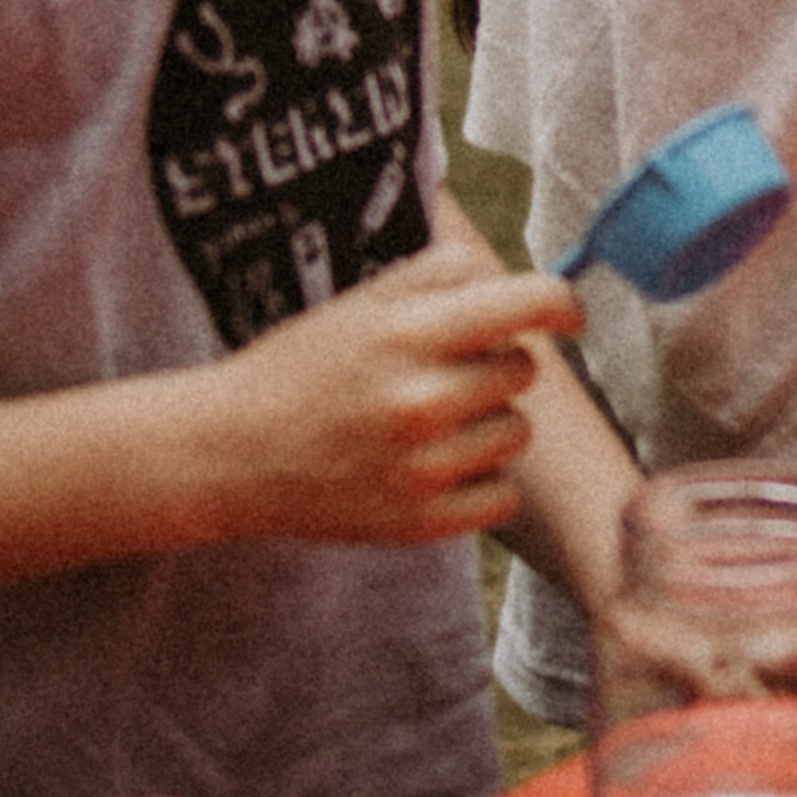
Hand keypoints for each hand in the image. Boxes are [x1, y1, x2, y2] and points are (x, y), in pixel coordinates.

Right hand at [192, 246, 579, 541]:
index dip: (561, 303)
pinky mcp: (421, 522)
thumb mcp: (359, 303)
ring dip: (488, 423)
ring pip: (518, 431)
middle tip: (441, 373)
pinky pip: (502, 493)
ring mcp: (423, 467)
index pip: (527, 304)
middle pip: (524, 369)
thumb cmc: (298, 369)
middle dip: (495, 364)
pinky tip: (432, 466)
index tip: (566, 313)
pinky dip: (479, 481)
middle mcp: (422, 400)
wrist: (230, 454)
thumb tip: (508, 275)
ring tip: (428, 422)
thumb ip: (437, 276)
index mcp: (408, 334)